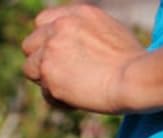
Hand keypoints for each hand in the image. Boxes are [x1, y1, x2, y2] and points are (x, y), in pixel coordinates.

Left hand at [21, 3, 147, 113]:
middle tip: (62, 74)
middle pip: (29, 44)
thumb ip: (83, 33)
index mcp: (78, 13)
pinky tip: (78, 97)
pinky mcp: (48, 73)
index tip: (57, 54)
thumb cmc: (129, 60)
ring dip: (45, 80)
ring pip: (30, 68)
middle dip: (40, 60)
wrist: (133, 77)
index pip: (42, 22)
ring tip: (72, 87)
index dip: (46, 40)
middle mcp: (61, 26)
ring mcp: (52, 49)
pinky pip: (43, 92)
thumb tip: (69, 48)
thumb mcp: (108, 31)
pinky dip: (56, 99)